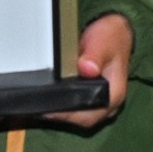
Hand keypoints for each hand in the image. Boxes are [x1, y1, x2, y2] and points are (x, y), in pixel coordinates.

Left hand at [48, 13, 132, 129]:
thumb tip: (87, 69)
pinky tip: (50, 97)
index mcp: (114, 95)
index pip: (89, 115)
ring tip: (40, 104)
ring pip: (78, 116)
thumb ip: (95, 55)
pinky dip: (63, 104)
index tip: (48, 108)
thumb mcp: (103, 42)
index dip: (68, 114)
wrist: (115, 33)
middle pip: (81, 119)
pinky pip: (76, 107)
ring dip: (60, 111)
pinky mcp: (91, 97)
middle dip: (60, 115)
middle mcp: (108, 104)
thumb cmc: (110, 38)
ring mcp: (100, 103)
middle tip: (37, 107)